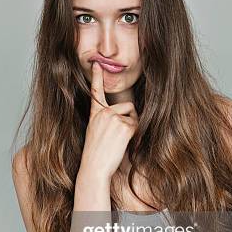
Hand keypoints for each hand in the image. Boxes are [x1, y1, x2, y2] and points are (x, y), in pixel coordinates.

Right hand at [79, 61, 138, 181]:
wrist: (94, 167)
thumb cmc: (96, 153)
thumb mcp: (97, 132)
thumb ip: (108, 120)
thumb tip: (127, 113)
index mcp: (96, 114)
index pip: (96, 92)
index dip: (97, 77)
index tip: (97, 64)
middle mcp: (103, 113)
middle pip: (128, 106)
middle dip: (130, 118)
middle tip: (120, 135)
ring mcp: (113, 118)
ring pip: (134, 116)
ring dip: (132, 127)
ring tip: (119, 141)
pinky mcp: (124, 126)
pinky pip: (137, 125)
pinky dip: (134, 135)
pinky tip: (123, 143)